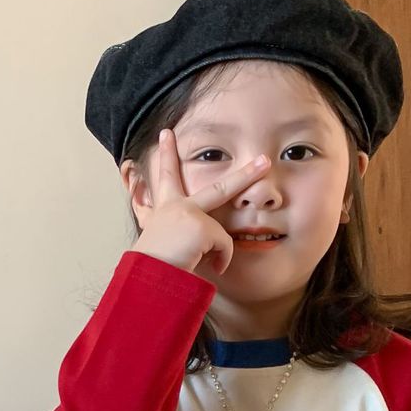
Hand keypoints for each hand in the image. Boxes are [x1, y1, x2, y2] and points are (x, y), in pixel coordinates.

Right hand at [131, 129, 268, 278]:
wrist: (146, 276)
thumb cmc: (152, 266)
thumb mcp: (161, 244)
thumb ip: (181, 238)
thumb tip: (210, 251)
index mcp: (166, 209)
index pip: (167, 178)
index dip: (167, 155)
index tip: (166, 134)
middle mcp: (177, 206)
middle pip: (219, 187)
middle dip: (246, 174)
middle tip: (265, 161)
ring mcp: (190, 214)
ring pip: (221, 231)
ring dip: (219, 248)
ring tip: (196, 259)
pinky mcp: (201, 227)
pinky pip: (223, 245)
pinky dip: (219, 260)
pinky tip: (205, 267)